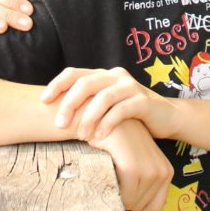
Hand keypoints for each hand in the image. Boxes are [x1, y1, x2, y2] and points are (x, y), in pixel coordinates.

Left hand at [42, 66, 174, 140]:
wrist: (166, 117)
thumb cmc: (129, 115)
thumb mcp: (105, 107)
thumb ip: (86, 105)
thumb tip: (52, 116)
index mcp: (102, 75)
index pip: (74, 73)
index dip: (57, 84)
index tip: (43, 101)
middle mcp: (115, 76)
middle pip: (86, 83)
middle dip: (69, 104)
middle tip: (60, 124)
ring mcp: (130, 86)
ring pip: (103, 97)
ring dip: (89, 117)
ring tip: (81, 136)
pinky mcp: (143, 100)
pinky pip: (121, 110)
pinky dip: (108, 123)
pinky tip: (99, 137)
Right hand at [90, 119, 173, 210]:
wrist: (97, 119)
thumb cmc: (111, 145)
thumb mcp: (131, 165)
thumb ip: (138, 186)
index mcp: (165, 171)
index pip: (155, 209)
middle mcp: (163, 171)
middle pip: (142, 208)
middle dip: (124, 204)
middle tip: (108, 185)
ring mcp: (150, 169)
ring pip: (132, 204)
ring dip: (116, 196)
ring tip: (107, 174)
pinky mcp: (134, 166)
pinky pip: (123, 196)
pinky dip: (111, 191)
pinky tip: (106, 173)